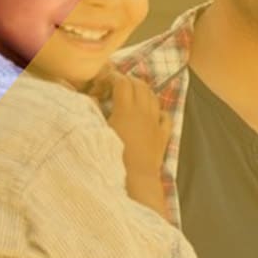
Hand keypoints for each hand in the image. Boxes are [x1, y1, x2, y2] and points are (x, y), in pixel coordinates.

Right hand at [100, 69, 170, 214]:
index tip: (103, 82)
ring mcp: (156, 123)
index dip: (112, 77)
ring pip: (154, 97)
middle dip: (127, 80)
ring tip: (131, 95)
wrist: (134, 179)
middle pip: (140, 85)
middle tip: (115, 85)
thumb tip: (93, 99)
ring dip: (143, 91)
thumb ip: (94, 111)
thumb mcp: (98, 131)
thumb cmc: (112, 156)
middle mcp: (144, 112)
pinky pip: (165, 116)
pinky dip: (158, 110)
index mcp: (126, 109)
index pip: (122, 82)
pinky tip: (151, 113)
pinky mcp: (163, 136)